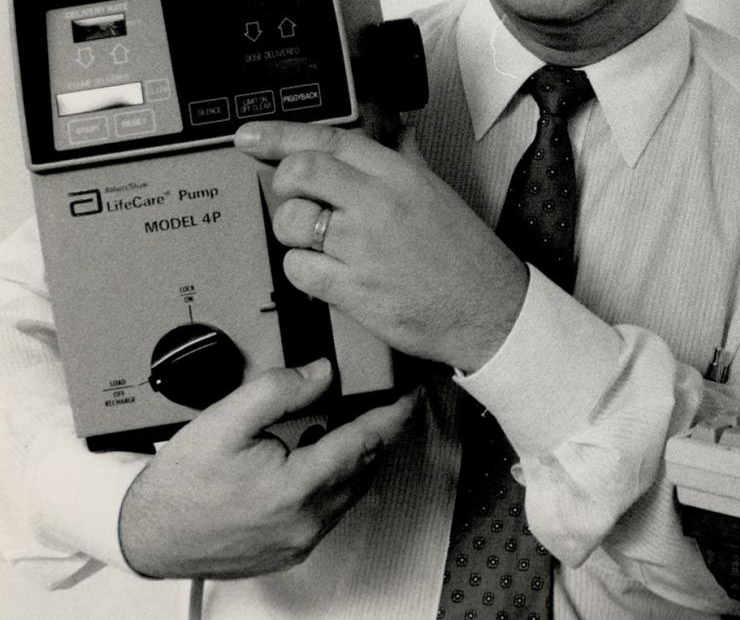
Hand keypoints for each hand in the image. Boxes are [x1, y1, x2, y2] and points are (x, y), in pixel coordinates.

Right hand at [119, 359, 416, 578]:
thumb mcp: (224, 421)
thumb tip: (322, 372)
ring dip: (356, 454)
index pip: (368, 440)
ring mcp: (302, 539)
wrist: (146, 536)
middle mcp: (307, 519)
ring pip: (352, 488)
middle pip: (366, 464)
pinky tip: (318, 458)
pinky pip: (332, 508)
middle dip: (377, 428)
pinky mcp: (292, 549)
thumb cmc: (179, 486)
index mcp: (298, 488)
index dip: (395, 411)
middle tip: (379, 396)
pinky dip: (335, 479)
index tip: (412, 389)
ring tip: (343, 422)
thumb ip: (277, 390)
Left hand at [235, 120, 527, 371]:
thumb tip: (397, 131)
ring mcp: (364, 247)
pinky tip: (326, 274)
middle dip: (285, 186)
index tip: (251, 136)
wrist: (489, 309)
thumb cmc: (467, 255)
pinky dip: (302, 270)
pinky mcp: (353, 289)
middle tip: (297, 199)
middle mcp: (379, 204)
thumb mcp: (440, 193)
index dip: (280, 134)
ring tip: (318, 243)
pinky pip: (298, 269)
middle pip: (300, 173)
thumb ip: (409, 159)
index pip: (330, 139)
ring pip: (291, 222)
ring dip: (293, 233)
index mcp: (400, 176)